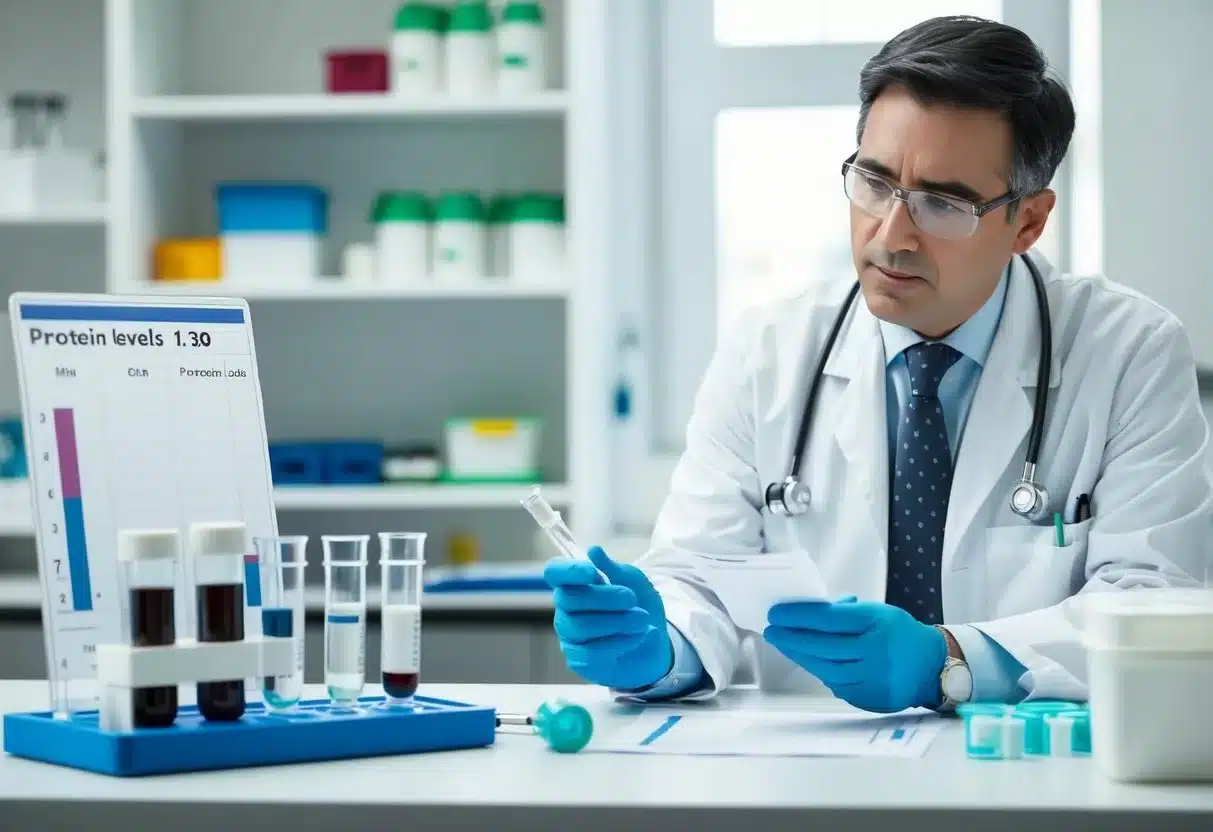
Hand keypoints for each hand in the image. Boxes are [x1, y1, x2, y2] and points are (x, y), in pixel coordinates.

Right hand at [544, 546, 673, 690]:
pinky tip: (637, 637)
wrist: (653, 646)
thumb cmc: (639, 609)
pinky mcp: (577, 659)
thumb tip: (593, 551)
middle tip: (632, 598)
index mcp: (576, 583)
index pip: (554, 572)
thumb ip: (615, 569)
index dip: (568, 570)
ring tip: (641, 620)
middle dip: (605, 597)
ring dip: (616, 621)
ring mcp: (569, 635)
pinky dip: (619, 642)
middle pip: (568, 598)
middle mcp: (566, 608)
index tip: (591, 572)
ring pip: (580, 625)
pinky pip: (590, 651)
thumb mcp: (637, 584)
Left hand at [763, 600, 947, 712]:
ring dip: (801, 656)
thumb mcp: (877, 612)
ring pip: (825, 669)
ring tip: (785, 645)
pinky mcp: (871, 699)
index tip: (776, 614)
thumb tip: (805, 613)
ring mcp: (874, 679)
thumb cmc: (899, 633)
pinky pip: (836, 685)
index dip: (798, 616)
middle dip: (791, 638)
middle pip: (822, 646)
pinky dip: (820, 671)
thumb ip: (844, 612)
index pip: (829, 619)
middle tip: (772, 631)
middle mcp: (877, 652)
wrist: (932, 666)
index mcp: (878, 623)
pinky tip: (809, 661)